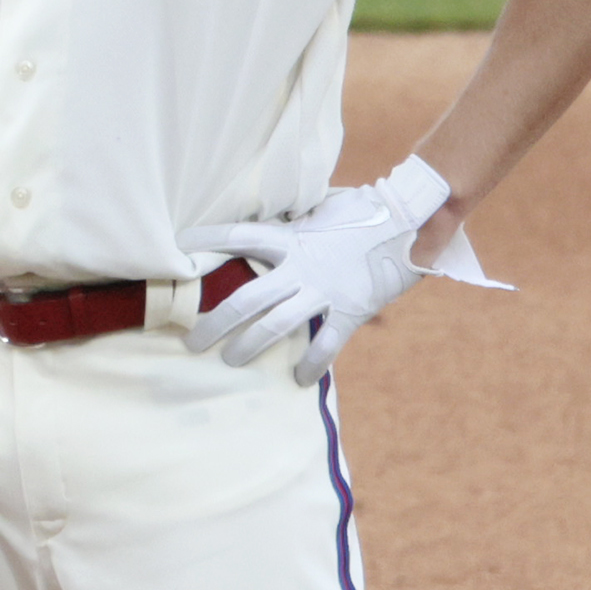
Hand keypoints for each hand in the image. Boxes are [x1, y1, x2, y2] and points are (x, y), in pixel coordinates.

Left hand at [178, 155, 450, 385]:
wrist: (411, 222)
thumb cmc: (362, 212)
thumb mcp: (319, 212)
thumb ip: (292, 223)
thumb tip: (270, 218)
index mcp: (291, 239)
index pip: (239, 236)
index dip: (208, 240)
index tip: (179, 246)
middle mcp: (302, 267)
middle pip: (248, 298)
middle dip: (215, 321)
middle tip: (191, 341)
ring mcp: (326, 291)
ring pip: (277, 325)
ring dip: (250, 344)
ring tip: (228, 360)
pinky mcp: (352, 311)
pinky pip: (326, 344)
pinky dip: (312, 362)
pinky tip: (299, 378)